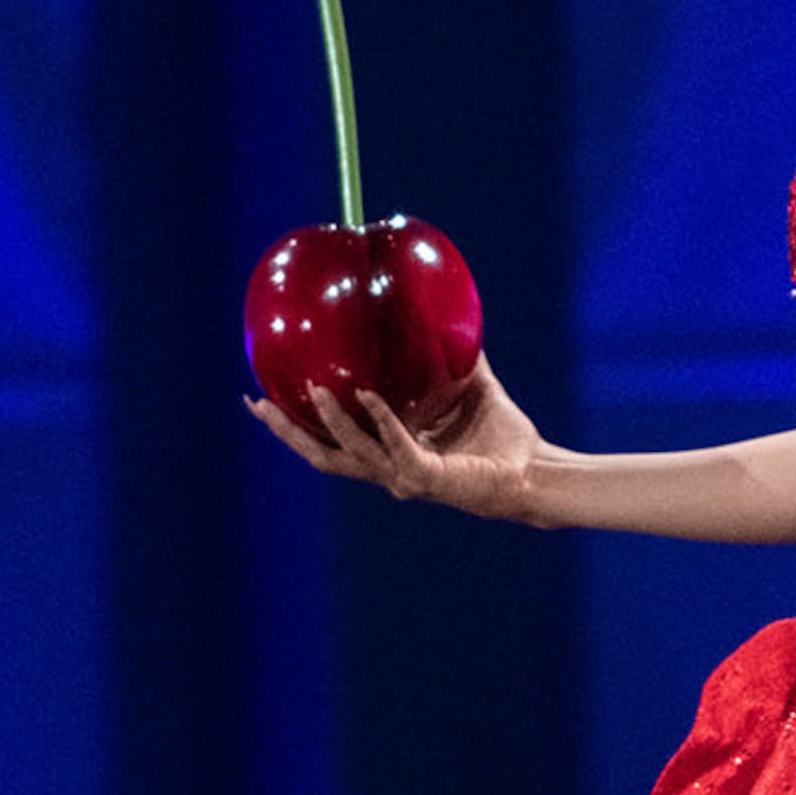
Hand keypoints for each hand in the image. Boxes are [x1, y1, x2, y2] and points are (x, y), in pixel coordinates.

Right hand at [250, 355, 548, 522]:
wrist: (537, 469)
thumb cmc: (506, 438)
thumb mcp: (475, 391)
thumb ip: (459, 360)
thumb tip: (453, 315)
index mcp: (392, 454)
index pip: (332, 445)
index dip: (297, 427)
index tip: (262, 401)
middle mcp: (391, 470)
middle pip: (323, 456)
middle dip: (288, 433)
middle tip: (257, 403)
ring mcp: (405, 478)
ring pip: (350, 453)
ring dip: (330, 421)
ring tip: (313, 388)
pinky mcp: (426, 479)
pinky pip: (395, 445)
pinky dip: (380, 420)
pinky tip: (367, 396)